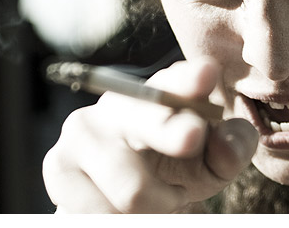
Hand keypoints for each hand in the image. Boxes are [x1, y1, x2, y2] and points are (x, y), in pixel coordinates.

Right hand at [42, 57, 258, 212]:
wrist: (119, 198)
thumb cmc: (175, 169)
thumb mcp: (212, 162)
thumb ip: (231, 147)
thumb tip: (224, 140)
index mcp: (162, 91)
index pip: (176, 81)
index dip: (190, 79)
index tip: (207, 74)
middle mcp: (120, 102)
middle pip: (147, 118)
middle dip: (170, 129)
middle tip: (192, 138)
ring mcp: (83, 130)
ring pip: (132, 188)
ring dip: (158, 207)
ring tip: (162, 200)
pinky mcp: (57, 165)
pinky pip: (99, 212)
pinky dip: (123, 221)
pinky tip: (123, 209)